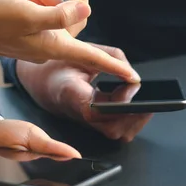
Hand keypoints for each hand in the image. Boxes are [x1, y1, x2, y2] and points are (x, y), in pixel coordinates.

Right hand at [0, 0, 138, 80]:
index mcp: (54, 47)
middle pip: (79, 24)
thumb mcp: (27, 14)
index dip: (115, 67)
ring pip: (62, 18)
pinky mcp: (30, 35)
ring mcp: (40, 42)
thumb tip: (85, 10)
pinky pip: (48, 19)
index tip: (134, 78)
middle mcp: (50, 47)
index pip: (93, 57)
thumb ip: (58, 15)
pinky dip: (44, 4)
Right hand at [17, 58, 152, 141]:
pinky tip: (134, 105)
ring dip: (135, 119)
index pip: (96, 110)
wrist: (42, 82)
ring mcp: (87, 123)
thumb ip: (113, 58)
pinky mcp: (95, 126)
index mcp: (71, 94)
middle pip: (112, 129)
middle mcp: (79, 114)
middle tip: (144, 96)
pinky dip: (131, 120)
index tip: (131, 82)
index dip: (121, 100)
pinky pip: (117, 130)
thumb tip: (135, 78)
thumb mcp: (85, 51)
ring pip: (117, 134)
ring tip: (142, 101)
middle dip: (135, 114)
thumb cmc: (61, 66)